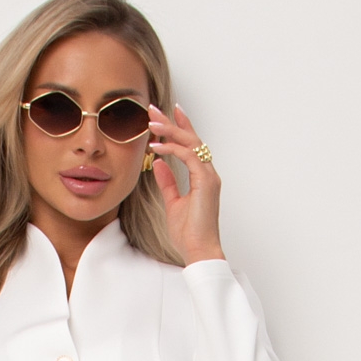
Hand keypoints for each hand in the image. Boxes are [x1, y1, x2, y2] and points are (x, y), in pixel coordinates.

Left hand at [146, 102, 224, 267]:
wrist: (199, 251)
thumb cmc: (189, 233)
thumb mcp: (172, 203)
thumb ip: (167, 182)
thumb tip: (158, 164)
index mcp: (202, 177)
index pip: (191, 145)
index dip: (180, 127)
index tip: (167, 114)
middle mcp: (208, 173)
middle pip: (191, 138)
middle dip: (172, 122)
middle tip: (153, 109)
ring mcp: (209, 176)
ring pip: (191, 143)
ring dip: (170, 130)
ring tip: (151, 123)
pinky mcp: (206, 182)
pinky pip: (188, 156)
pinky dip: (172, 149)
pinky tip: (156, 146)